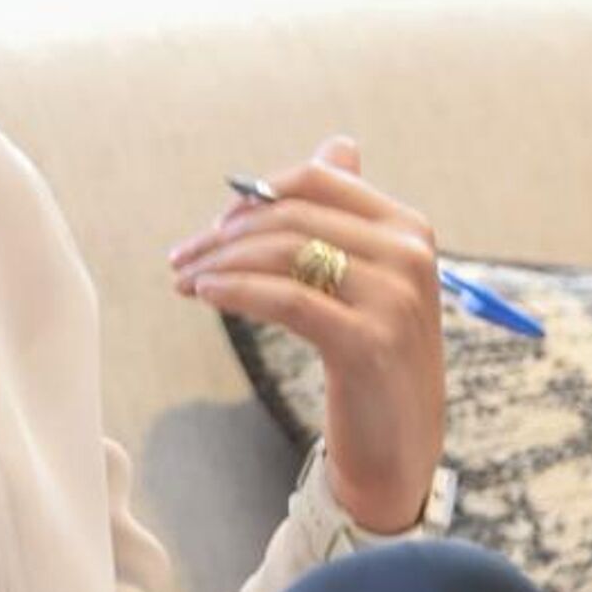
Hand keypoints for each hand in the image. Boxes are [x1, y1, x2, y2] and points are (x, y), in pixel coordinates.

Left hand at [166, 135, 444, 532]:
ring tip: (185, 280)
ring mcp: (394, 298)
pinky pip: (284, 298)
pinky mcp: (368, 341)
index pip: (318, 179)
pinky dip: (235, 291)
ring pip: (282, 253)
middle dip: (224, 233)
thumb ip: (346, 215)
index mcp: (408, 228)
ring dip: (220, 262)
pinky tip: (205, 294)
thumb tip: (337, 143)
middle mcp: (409, 254)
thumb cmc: (371, 358)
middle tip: (182, 257)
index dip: (256, 194)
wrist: (399, 448)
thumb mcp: (368, 279)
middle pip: (291, 215)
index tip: (214, 224)